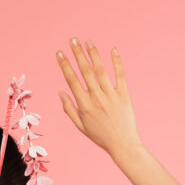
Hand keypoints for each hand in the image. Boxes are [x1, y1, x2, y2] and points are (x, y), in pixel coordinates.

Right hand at [56, 38, 144, 154]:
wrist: (122, 144)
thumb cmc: (100, 136)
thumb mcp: (81, 126)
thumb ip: (69, 109)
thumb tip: (61, 92)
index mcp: (84, 105)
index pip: (72, 80)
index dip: (65, 65)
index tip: (59, 53)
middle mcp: (96, 98)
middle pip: (85, 71)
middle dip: (77, 54)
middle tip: (73, 40)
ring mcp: (111, 96)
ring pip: (101, 71)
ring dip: (94, 54)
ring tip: (88, 42)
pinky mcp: (124, 95)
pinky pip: (120, 75)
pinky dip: (117, 62)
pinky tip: (113, 50)